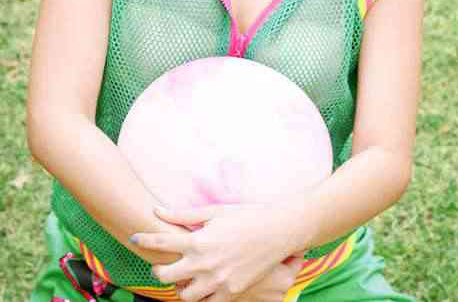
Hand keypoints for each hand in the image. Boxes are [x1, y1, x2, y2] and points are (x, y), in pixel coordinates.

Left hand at [130, 202, 305, 301]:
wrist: (277, 232)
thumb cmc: (245, 216)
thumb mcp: (213, 211)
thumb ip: (182, 215)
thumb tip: (157, 210)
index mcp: (198, 241)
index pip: (160, 244)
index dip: (143, 241)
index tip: (134, 238)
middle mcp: (204, 264)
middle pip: (165, 276)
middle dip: (158, 269)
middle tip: (161, 264)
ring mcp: (218, 282)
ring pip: (184, 296)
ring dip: (179, 287)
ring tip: (183, 277)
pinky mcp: (232, 293)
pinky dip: (201, 296)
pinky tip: (202, 284)